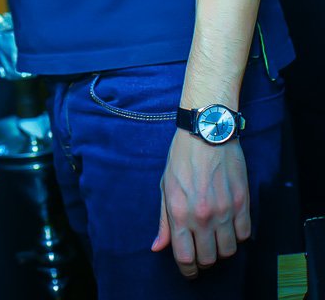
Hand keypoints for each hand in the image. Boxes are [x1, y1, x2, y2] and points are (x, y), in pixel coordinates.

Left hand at [152, 129, 249, 277]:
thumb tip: (158, 246)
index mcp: (180, 212)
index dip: (188, 270)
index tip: (189, 270)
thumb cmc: (182, 156)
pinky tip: (230, 225)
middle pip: (208, 258)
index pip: (185, 258)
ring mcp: (225, 211)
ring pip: (228, 251)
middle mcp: (203, 216)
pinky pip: (245, 235)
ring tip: (216, 237)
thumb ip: (163, 220)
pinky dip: (238, 235)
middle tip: (202, 250)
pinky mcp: (242, 203)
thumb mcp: (165, 186)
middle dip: (204, 259)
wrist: (207, 131)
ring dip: (222, 248)